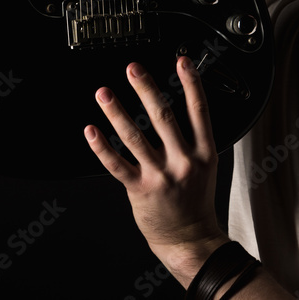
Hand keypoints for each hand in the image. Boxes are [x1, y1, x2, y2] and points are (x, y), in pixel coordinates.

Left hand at [84, 57, 228, 285]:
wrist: (189, 238)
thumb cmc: (195, 200)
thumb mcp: (207, 165)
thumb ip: (194, 137)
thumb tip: (181, 103)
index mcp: (204, 153)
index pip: (199, 111)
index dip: (191, 83)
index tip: (182, 61)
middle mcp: (183, 161)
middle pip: (163, 117)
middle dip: (147, 89)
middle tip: (133, 69)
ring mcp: (161, 176)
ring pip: (135, 137)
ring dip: (117, 112)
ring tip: (104, 93)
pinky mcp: (140, 189)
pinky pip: (116, 164)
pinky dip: (101, 146)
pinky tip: (91, 131)